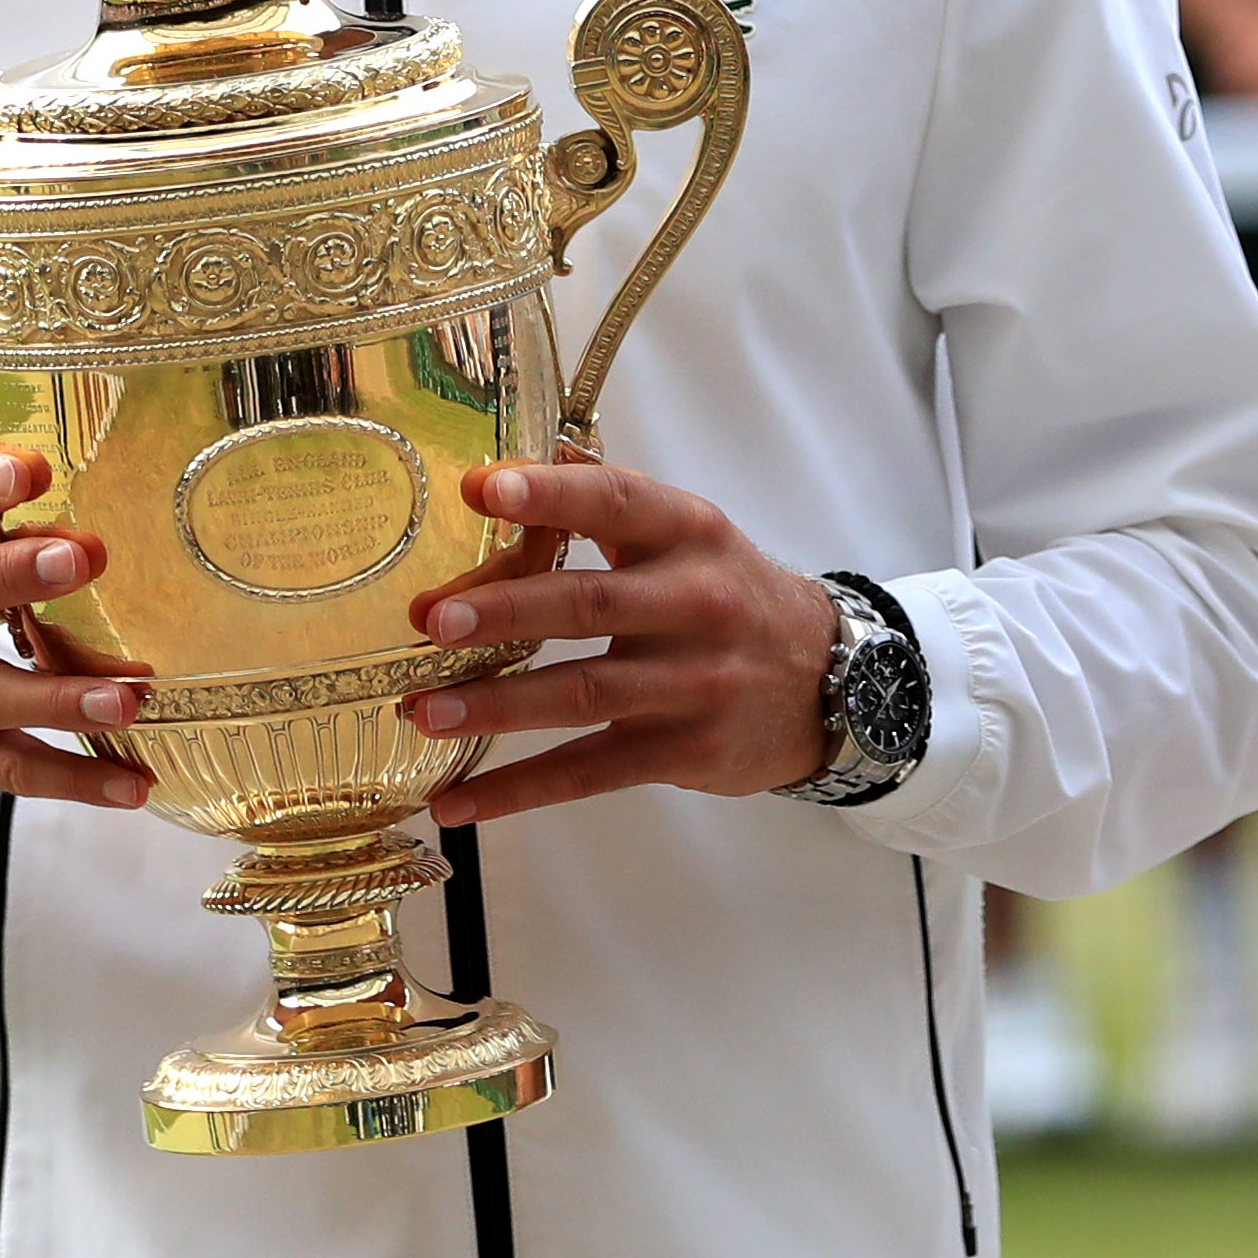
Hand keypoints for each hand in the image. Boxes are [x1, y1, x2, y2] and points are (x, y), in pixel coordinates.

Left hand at [407, 458, 848, 822]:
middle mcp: (695, 604)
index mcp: (690, 534)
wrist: (833, 683)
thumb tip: (522, 458)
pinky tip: (455, 799)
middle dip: (505, 611)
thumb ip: (611, 500)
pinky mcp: (684, 751)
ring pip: (582, 694)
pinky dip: (516, 789)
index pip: (617, 503)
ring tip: (424, 710)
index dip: (550, 495)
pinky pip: (588, 771)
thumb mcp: (692, 535)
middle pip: (589, 604)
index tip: (481, 489)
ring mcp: (693, 684)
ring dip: (496, 706)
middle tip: (434, 619)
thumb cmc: (735, 598)